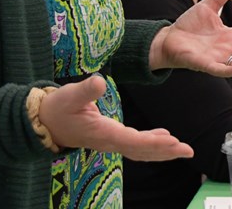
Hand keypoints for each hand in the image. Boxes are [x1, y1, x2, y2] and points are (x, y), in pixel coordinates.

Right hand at [38, 76, 192, 160]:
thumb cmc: (57, 108)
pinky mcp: (110, 138)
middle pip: (142, 150)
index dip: (154, 142)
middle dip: (165, 151)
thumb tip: (99, 81)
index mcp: (103, 133)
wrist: (44, 123)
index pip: (133, 140)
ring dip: (162, 151)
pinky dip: (152, 144)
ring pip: (141, 151)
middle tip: (187, 150)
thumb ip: (85, 89)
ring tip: (182, 149)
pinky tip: (164, 138)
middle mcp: (110, 142)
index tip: (173, 141)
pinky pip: (135, 145)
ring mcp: (110, 142)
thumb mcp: (69, 95)